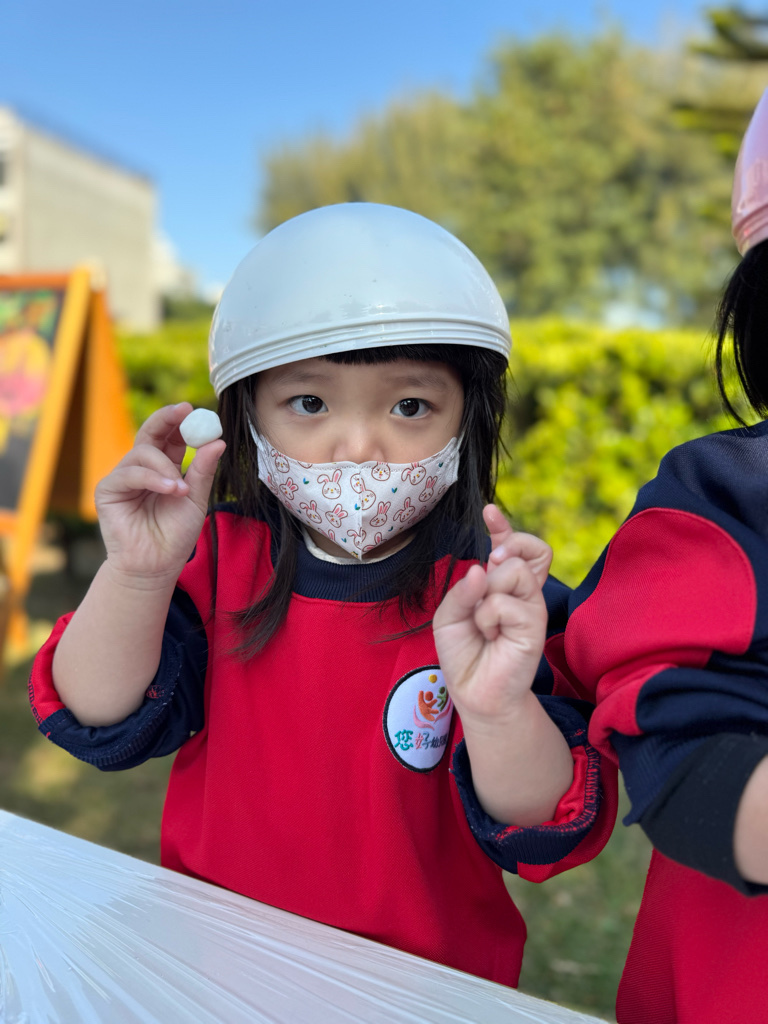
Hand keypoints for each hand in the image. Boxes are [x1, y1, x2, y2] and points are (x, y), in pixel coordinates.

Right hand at [95, 403, 224, 584]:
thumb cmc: (175, 536)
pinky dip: (152, 479)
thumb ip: (203, 471)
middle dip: (166, 419)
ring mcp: (123, 478)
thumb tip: (218, 441)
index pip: (170, 436)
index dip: (180, 421)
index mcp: (164, 468)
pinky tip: (169, 490)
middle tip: (184, 411)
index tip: (194, 409)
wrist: (156, 566)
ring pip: (142, 453)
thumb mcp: (196, 500)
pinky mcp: (108, 490)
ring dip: (165, 466)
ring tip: (181, 489)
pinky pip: (129, 473)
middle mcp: (142, 468)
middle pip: (150, 432)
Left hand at [433, 505, 550, 729]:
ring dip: (488, 594)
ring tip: (484, 622)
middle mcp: (522, 592)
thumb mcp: (449, 616)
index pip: (514, 548)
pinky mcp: (534, 625)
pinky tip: (491, 636)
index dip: (504, 528)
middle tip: (486, 577)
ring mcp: (531, 607)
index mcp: (502, 586)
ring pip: (515, 570)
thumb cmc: (464, 654)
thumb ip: (461, 590)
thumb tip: (482, 568)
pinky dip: (488, 617)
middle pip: (524, 550)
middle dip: (502, 552)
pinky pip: (505, 602)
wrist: (473, 692)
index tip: (489, 512)